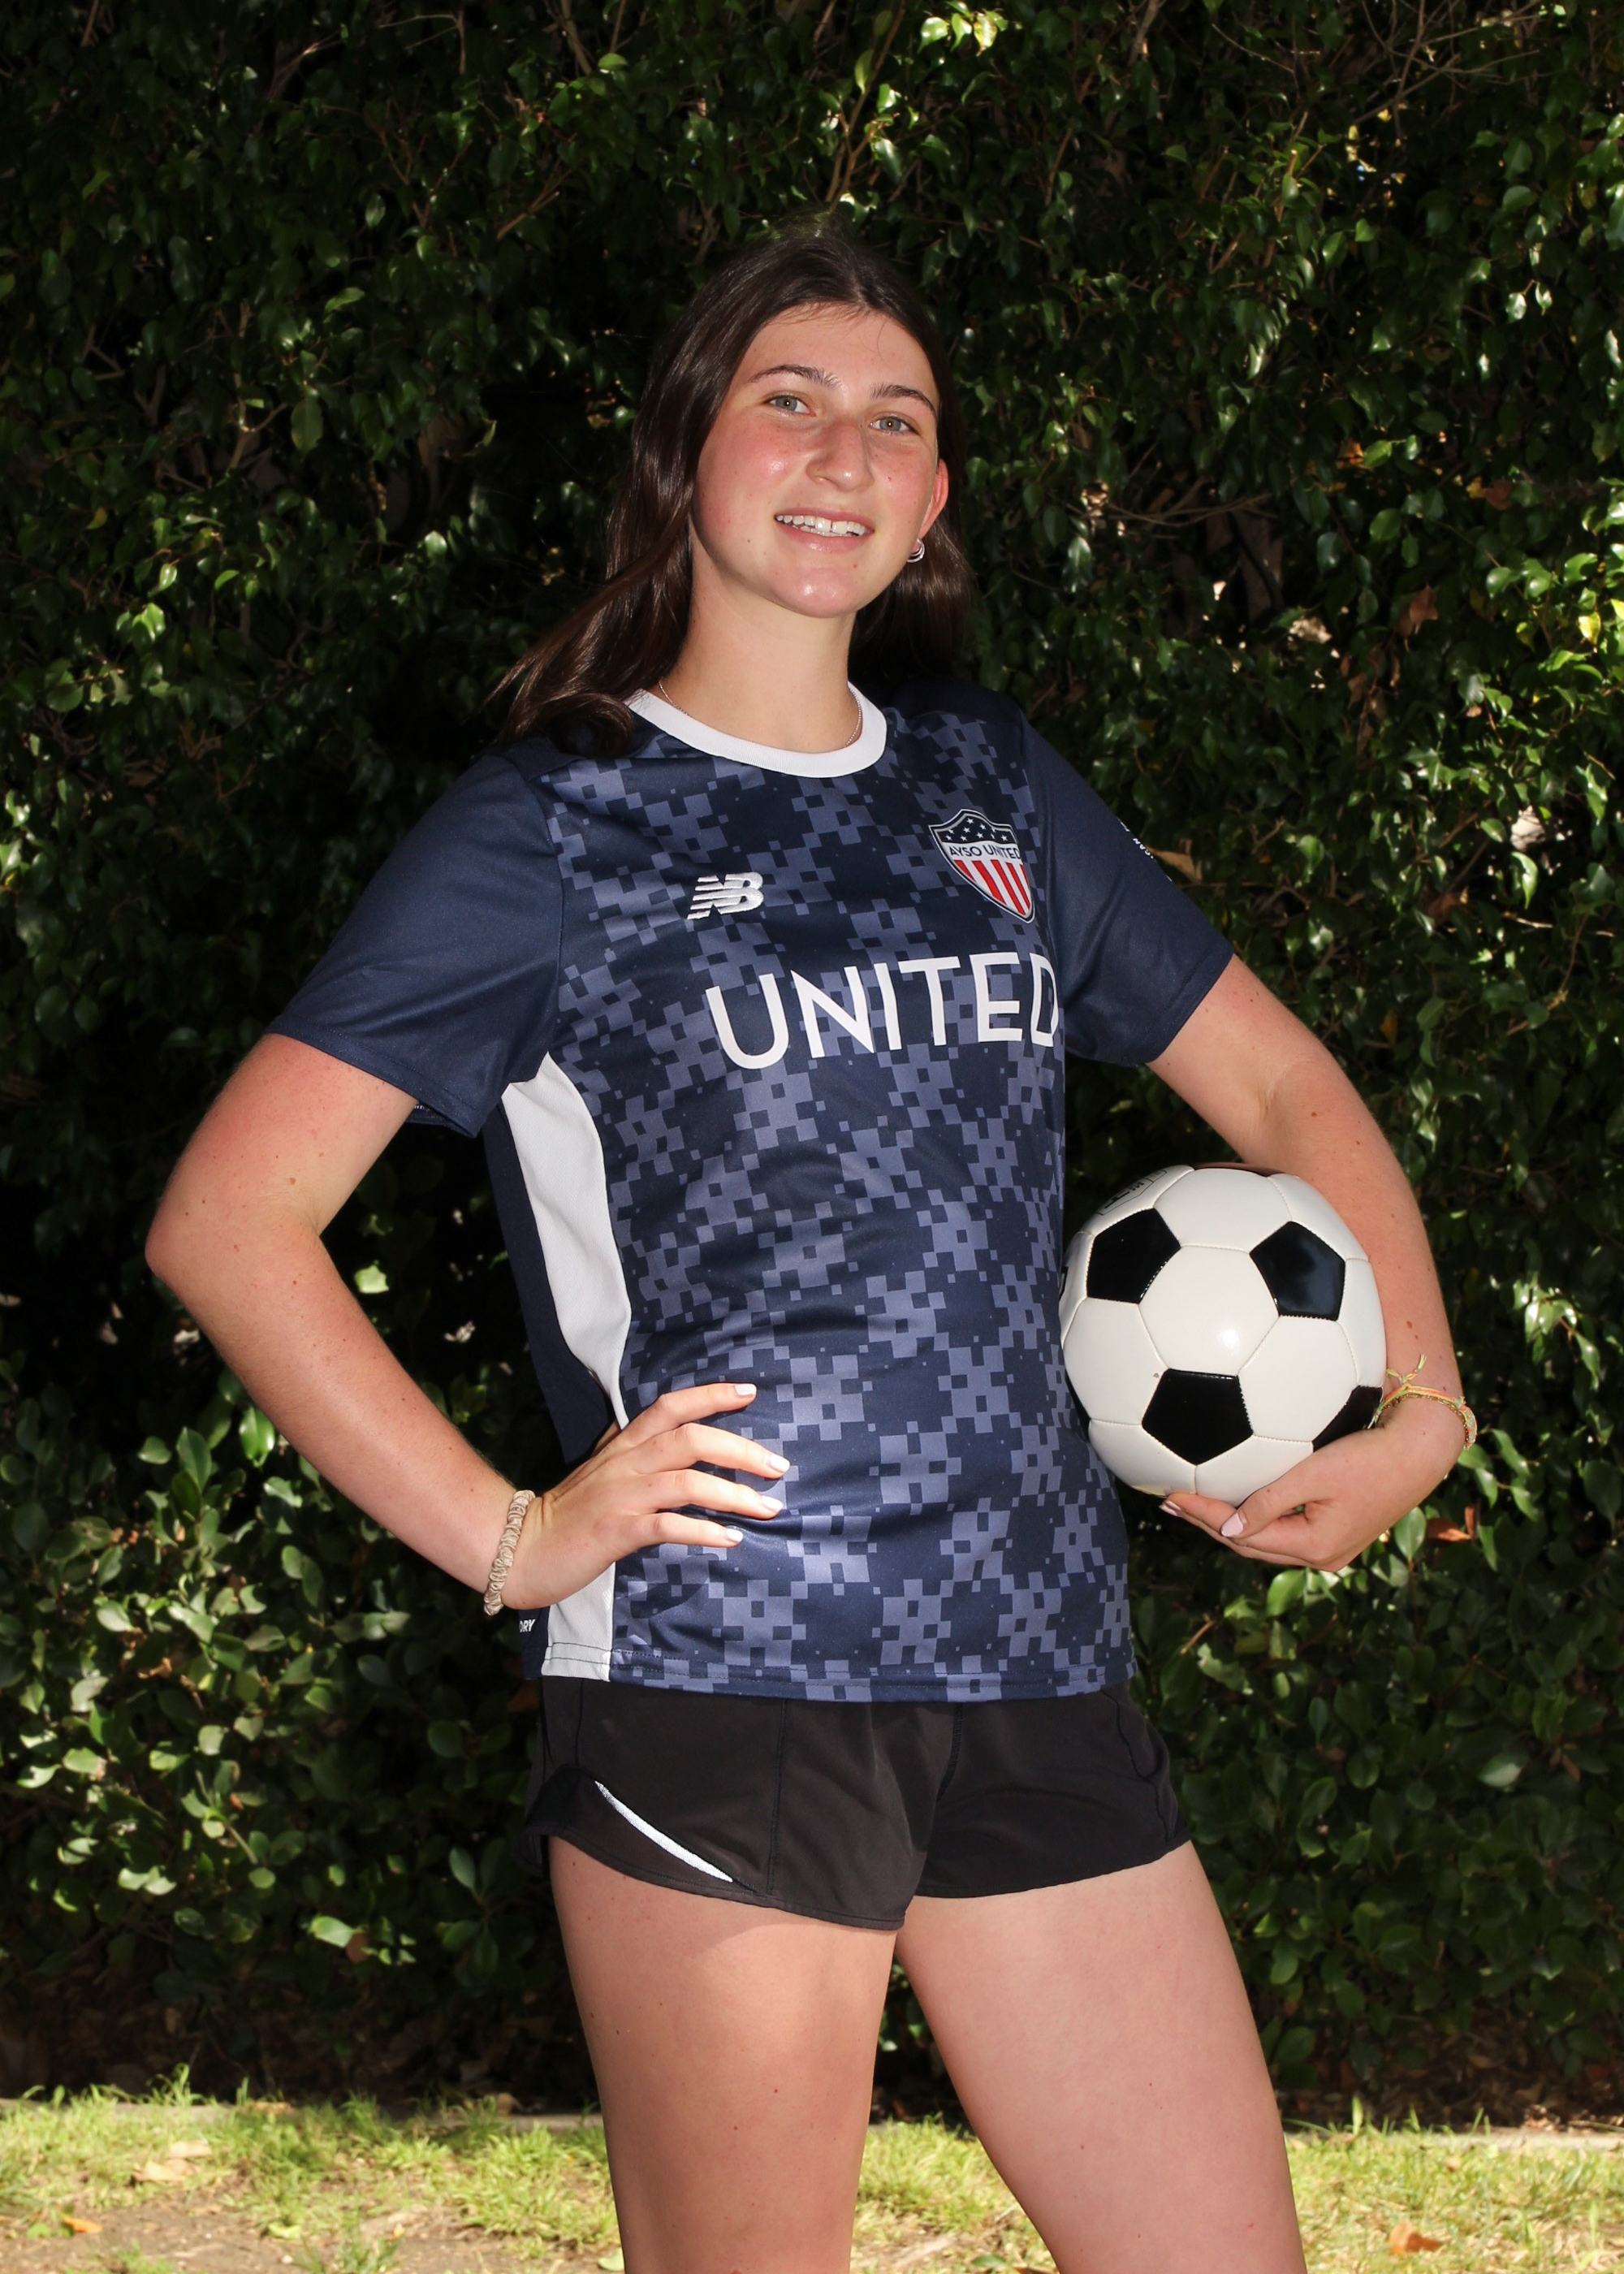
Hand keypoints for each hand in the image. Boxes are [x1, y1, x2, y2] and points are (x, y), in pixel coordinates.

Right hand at [502, 1382, 786, 1607]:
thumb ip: (634, 1452)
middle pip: (690, 1439)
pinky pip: (667, 1526)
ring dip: (733, 1495)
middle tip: (778, 1466)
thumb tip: (672, 1438)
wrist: (522, 1548)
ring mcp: (620, 1496)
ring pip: (685, 1482)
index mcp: (624, 1446)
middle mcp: (625, 1464)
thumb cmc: (570, 1513)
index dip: (710, 1395)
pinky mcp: (615, 1532)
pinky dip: (703, 1531)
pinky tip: (730, 1540)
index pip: (670, 1406)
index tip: (750, 1392)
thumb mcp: (603, 1472)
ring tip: (768, 1508)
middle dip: (740, 1449)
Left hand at [1161, 1395, 1465, 1569]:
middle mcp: (1322, 1557)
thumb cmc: (1370, 1456)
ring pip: (1267, 1541)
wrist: (1421, 1453)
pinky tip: (1239, 1504)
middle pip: (1250, 1545)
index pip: (1242, 1535)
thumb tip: (1230, 1530)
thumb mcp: (1315, 1474)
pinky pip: (1285, 1532)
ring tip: (1194, 1506)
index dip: (1203, 1515)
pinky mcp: (1339, 1534)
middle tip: (1171, 1503)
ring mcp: (1332, 1549)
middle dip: (1208, 1523)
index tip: (1170, 1494)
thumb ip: (1270, 1500)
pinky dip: (1257, 1519)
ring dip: (1230, 1524)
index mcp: (1314, 1547)